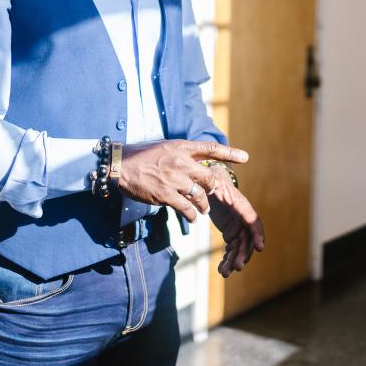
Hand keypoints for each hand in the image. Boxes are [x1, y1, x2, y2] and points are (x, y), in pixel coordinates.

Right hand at [118, 140, 247, 222]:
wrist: (120, 165)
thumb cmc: (142, 156)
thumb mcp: (165, 147)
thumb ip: (182, 154)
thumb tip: (195, 162)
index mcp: (181, 148)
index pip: (210, 149)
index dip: (229, 153)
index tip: (245, 158)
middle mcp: (181, 162)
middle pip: (209, 177)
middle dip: (214, 188)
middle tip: (211, 193)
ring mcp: (174, 179)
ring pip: (200, 196)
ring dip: (204, 206)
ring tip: (202, 210)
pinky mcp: (166, 195)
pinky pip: (186, 208)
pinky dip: (191, 215)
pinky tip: (191, 217)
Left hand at [204, 165, 264, 276]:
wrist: (210, 184)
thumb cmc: (211, 179)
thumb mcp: (211, 179)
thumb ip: (211, 184)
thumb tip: (208, 188)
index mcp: (240, 204)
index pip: (252, 220)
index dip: (257, 234)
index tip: (260, 248)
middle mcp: (242, 218)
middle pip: (247, 239)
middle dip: (243, 254)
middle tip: (236, 267)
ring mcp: (237, 227)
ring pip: (239, 247)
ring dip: (234, 260)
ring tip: (225, 273)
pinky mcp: (231, 233)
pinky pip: (231, 249)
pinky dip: (227, 260)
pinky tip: (221, 270)